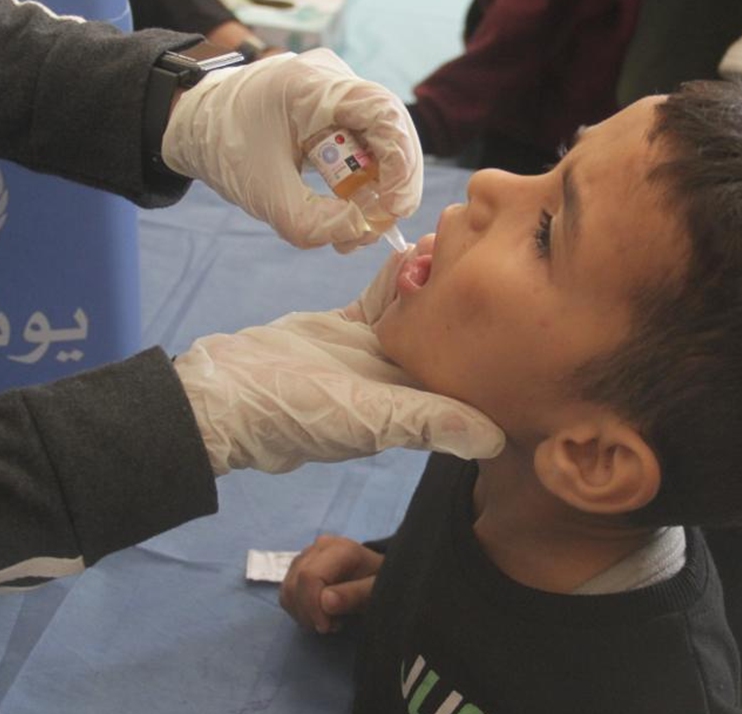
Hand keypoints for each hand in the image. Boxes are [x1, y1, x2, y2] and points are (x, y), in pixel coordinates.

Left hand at [161, 49, 423, 252]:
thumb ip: (313, 222)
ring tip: (361, 230)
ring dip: (381, 187)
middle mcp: (333, 80)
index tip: (393, 207)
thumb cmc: (224, 149)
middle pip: (392, 128)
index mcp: (312, 85)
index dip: (401, 163)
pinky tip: (352, 214)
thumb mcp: (264, 194)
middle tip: (382, 224)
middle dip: (396, 182)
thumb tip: (361, 230)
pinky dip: (366, 183)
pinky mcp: (337, 113)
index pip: (383, 112)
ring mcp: (338, 94)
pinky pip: (367, 146)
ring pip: (384, 140)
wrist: (197, 125)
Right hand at [174, 247, 505, 474]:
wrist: (224, 394)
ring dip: (436, 286)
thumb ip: (430, 422)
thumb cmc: (296, 413)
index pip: (466, 384)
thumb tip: (498, 438)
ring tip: (462, 247)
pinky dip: (396, 278)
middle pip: (450, 344)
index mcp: (411, 411)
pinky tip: (415, 247)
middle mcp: (398, 385)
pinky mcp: (343, 329)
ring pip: (418, 316)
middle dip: (472, 310)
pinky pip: (380, 300)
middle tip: (496, 266)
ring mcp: (370, 355)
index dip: (493, 353)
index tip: (518, 315)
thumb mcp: (369, 419)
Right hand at [279, 535, 382, 632]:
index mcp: (340, 549)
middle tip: (334, 624)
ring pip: (287, 591)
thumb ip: (355, 595)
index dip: (313, 607)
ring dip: (304, 614)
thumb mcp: (377, 591)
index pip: (309, 577)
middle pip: (295, 585)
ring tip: (329, 619)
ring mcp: (305, 555)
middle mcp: (318, 547)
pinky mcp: (297, 567)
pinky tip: (319, 613)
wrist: (376, 573)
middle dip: (310, 614)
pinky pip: (286, 593)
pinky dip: (299, 610)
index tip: (328, 627)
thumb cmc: (379, 582)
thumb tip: (325, 601)